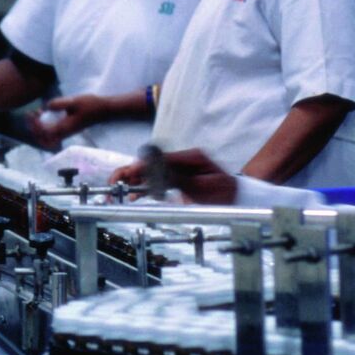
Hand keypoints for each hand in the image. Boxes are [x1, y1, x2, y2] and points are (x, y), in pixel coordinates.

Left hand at [28, 94, 110, 148]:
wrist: (104, 110)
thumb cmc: (91, 105)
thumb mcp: (74, 101)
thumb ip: (59, 104)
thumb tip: (46, 106)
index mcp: (64, 128)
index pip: (44, 132)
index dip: (35, 124)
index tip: (34, 112)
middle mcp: (64, 133)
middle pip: (43, 140)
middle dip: (34, 129)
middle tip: (32, 116)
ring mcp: (66, 133)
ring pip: (47, 139)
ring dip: (39, 130)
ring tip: (37, 116)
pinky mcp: (67, 129)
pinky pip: (52, 134)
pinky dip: (45, 128)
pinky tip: (46, 115)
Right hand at [110, 148, 237, 204]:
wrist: (237, 198)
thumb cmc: (225, 192)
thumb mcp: (204, 186)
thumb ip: (181, 179)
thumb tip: (159, 172)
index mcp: (192, 156)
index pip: (163, 158)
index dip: (145, 165)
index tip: (131, 172)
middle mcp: (184, 160)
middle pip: (153, 163)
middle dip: (134, 172)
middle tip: (117, 181)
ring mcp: (180, 170)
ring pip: (152, 173)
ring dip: (135, 180)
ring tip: (118, 187)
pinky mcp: (178, 180)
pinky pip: (157, 182)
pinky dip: (145, 188)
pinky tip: (133, 194)